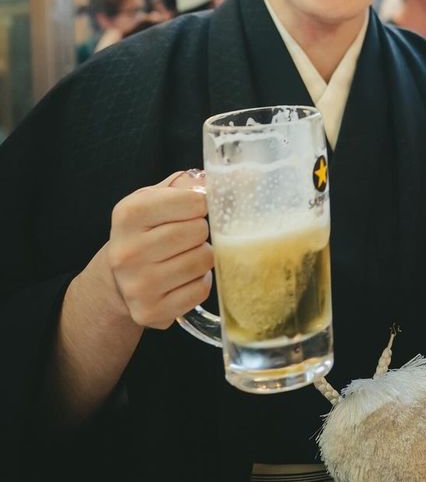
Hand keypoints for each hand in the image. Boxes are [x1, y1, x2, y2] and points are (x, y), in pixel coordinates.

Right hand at [106, 170, 212, 329]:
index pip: (193, 200)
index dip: (201, 204)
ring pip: (203, 260)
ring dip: (202, 256)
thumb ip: (192, 183)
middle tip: (188, 235)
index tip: (194, 209)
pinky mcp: (150, 311)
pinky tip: (183, 277)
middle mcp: (127, 251)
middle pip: (198, 231)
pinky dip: (200, 281)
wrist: (118, 278)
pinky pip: (200, 290)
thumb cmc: (148, 230)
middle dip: (201, 231)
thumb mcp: (158, 198)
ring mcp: (137, 285)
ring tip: (184, 255)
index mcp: (128, 214)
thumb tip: (245, 176)